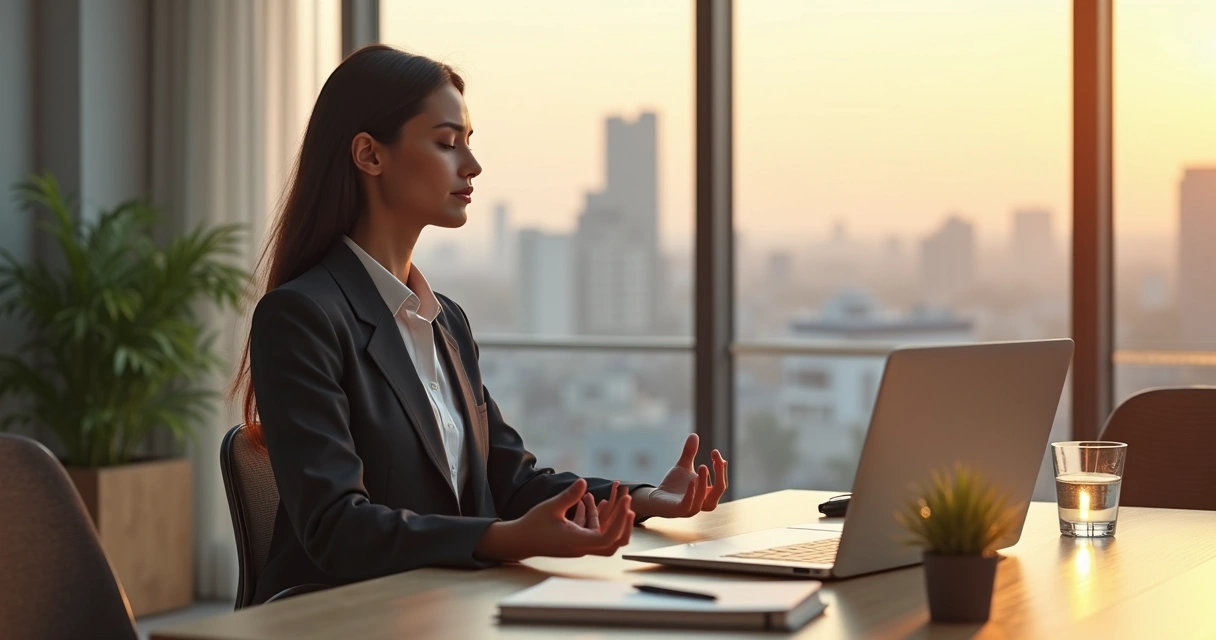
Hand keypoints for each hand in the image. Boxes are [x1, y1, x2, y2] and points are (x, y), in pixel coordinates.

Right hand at [475, 479, 633, 561]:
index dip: (620, 521)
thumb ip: (569, 495)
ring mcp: (579, 544)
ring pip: (603, 532)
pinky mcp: (575, 540)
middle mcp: (582, 546)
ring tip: (609, 493)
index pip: (608, 537)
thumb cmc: (532, 526)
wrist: (518, 540)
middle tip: (627, 502)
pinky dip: (593, 515)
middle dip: (623, 522)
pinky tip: (586, 499)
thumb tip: (583, 482)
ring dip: (608, 514)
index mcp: (578, 541)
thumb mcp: (550, 507)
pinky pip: (590, 529)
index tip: (625, 503)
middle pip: (613, 541)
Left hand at [634, 434, 727, 519]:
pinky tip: (691, 480)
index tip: (715, 452)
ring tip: (703, 466)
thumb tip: (694, 435)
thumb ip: (689, 453)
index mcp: (708, 494)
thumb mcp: (683, 466)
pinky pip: (688, 505)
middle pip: (719, 490)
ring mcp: (691, 508)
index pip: (721, 482)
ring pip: (704, 500)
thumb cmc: (673, 485)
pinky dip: (691, 494)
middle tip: (716, 459)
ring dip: (705, 482)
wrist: (655, 498)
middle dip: (719, 474)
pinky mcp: (678, 511)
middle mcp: (703, 503)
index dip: (721, 468)